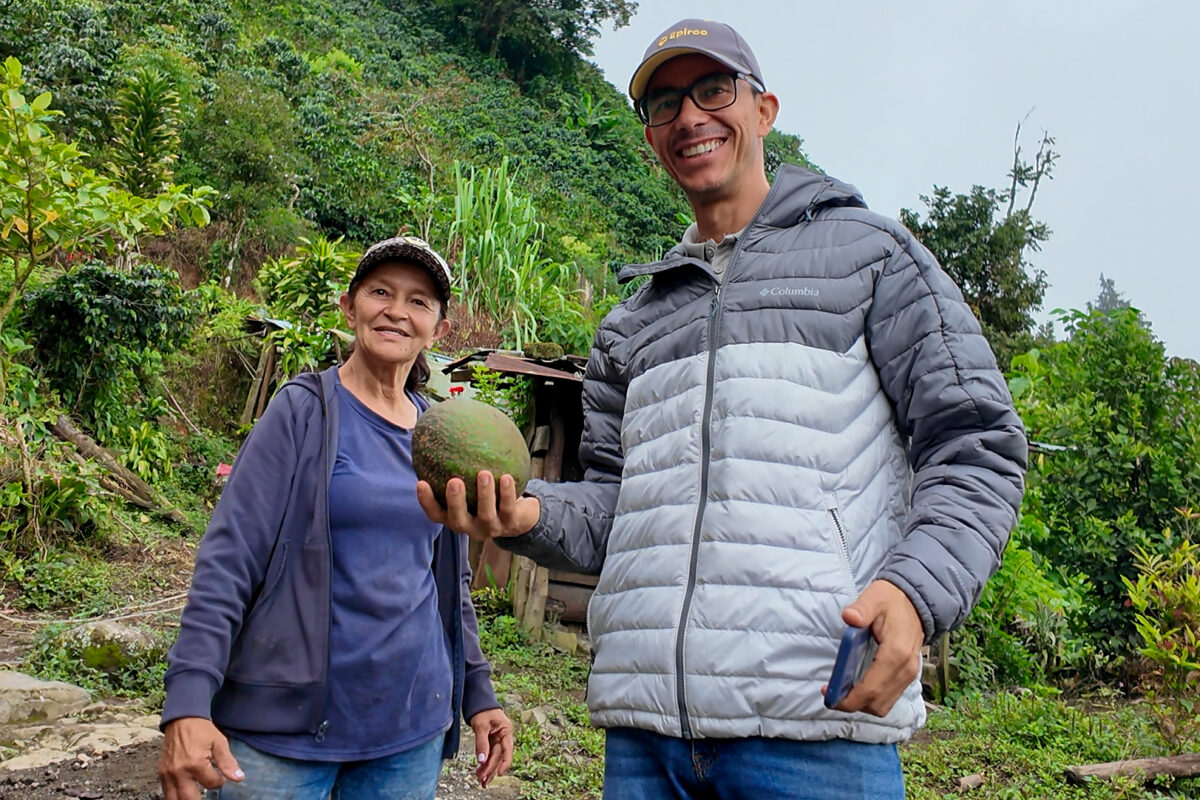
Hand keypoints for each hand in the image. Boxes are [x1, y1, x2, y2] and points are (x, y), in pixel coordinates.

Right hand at [158, 717, 243, 799]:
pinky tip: (184, 794)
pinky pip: (166, 792)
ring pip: (174, 799)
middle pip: (190, 799)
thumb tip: (239, 778)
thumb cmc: (202, 730)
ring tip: (196, 797)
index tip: (221, 777)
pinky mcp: (161, 773)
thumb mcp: (219, 743)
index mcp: (196, 764)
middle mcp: (180, 772)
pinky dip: (175, 796)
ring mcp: (168, 774)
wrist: (182, 719)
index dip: (219, 782)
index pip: (211, 784)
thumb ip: (228, 763)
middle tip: (207, 797)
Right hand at [417, 471, 539, 540]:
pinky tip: (506, 477)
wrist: (519, 518)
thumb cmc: (487, 496)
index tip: (421, 482)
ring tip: (484, 473)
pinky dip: (507, 493)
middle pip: (458, 519)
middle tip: (454, 481)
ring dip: (484, 494)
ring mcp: (491, 528)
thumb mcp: (471, 484)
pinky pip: (508, 508)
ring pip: (485, 514)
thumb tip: (443, 435)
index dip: (426, 501)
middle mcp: (470, 527)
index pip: (435, 513)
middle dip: (455, 501)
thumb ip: (458, 468)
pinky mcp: (511, 525)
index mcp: (455, 518)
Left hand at [469, 707, 513, 787]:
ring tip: (482, 780)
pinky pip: (489, 754)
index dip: (505, 762)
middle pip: (498, 755)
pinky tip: (481, 771)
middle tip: (483, 779)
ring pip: (494, 757)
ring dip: (488, 768)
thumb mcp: (481, 725)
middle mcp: (503, 737)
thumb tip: (481, 759)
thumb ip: (481, 742)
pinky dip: (484, 762)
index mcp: (506, 730)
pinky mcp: (490, 741)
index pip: (507, 749)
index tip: (500, 772)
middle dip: (491, 768)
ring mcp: (497, 739)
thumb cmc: (482, 710)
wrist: (479, 702)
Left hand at [825, 579, 923, 716]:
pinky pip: (889, 698)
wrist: (916, 601)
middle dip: (851, 704)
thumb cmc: (891, 600)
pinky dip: (871, 699)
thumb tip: (849, 616)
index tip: (829, 695)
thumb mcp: (874, 598)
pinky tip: (856, 687)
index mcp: (897, 653)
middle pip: (877, 703)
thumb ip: (862, 608)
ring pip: (883, 705)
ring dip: (861, 704)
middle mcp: (906, 669)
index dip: (849, 698)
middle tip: (831, 694)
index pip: (872, 688)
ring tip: (841, 692)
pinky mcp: (907, 676)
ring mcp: (909, 675)